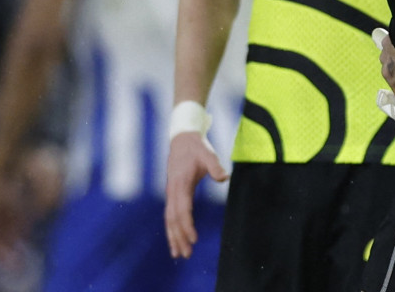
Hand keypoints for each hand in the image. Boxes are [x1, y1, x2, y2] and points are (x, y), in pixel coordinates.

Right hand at [165, 132, 227, 257]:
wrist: (182, 139)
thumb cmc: (197, 147)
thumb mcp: (208, 154)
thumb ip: (215, 166)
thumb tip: (224, 178)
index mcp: (181, 184)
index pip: (183, 210)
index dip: (187, 226)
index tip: (194, 239)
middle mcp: (173, 191)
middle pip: (173, 220)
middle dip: (178, 238)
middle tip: (185, 255)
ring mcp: (170, 193)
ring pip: (169, 220)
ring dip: (173, 237)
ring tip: (178, 254)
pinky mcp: (172, 194)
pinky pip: (170, 215)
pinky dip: (172, 229)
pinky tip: (175, 239)